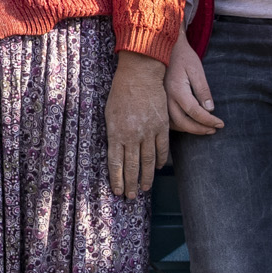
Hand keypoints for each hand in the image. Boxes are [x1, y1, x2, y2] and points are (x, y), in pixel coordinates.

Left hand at [106, 50, 170, 199]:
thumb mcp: (109, 114)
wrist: (140, 75)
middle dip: (130, 184)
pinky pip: (162, 148)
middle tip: (130, 197)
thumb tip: (114, 150)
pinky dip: (161, 160)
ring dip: (146, 177)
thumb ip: (113, 134)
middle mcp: (132, 136)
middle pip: (132, 166)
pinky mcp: (162, 126)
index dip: (117, 179)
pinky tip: (158, 168)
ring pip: (148, 161)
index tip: (117, 191)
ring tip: (144, 189)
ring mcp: (148, 132)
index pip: (116, 163)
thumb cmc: (120, 93)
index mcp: (116, 133)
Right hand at [166, 34, 221, 135]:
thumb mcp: (196, 70)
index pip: (195, 112)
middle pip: (183, 123)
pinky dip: (179, 125)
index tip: (220, 124)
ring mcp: (161, 100)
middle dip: (200, 129)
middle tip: (214, 129)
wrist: (165, 48)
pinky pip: (167, 119)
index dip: (208, 120)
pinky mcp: (159, 100)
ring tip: (204, 128)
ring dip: (189, 129)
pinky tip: (189, 124)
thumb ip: (203, 90)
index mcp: (177, 90)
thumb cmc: (183, 57)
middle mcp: (166, 98)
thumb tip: (210, 109)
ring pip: (173, 124)